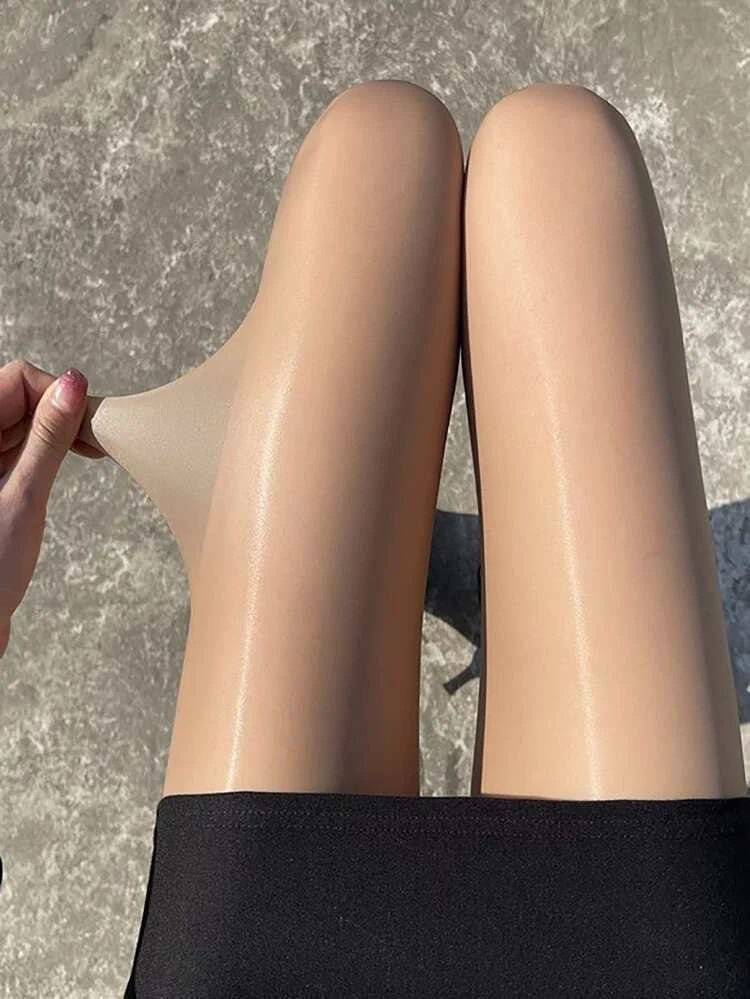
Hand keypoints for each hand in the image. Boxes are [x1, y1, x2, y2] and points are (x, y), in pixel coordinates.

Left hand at [0, 360, 103, 656]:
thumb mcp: (24, 496)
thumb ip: (48, 437)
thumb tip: (72, 384)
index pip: (17, 380)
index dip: (57, 394)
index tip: (91, 425)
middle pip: (19, 396)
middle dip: (61, 411)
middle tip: (98, 442)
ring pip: (21, 420)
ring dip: (56, 430)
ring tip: (89, 453)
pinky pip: (17, 445)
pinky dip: (44, 450)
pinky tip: (65, 464)